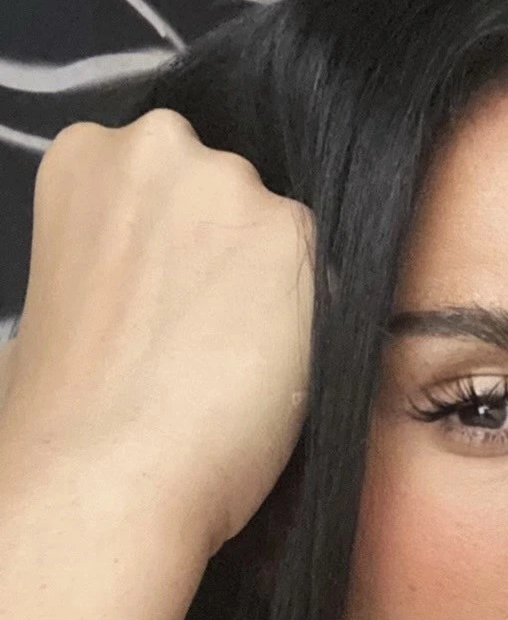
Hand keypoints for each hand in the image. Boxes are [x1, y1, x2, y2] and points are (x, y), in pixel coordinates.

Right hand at [1, 109, 315, 560]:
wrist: (109, 473)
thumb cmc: (71, 406)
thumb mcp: (66, 288)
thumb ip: (118, 246)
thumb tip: (155, 267)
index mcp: (85, 153)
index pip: (171, 176)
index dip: (182, 247)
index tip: (177, 297)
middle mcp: (161, 147)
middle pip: (230, 190)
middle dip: (229, 252)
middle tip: (207, 333)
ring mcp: (232, 185)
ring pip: (282, 230)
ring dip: (276, 285)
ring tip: (238, 360)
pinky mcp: (296, 237)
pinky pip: (329, 276)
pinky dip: (315, 321)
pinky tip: (272, 370)